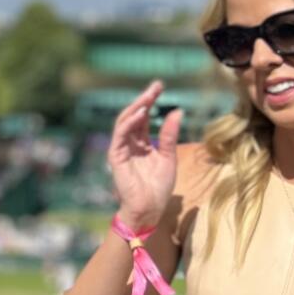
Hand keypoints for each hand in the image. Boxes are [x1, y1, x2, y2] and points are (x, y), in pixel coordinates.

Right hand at [110, 80, 181, 231]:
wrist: (149, 209)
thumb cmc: (158, 187)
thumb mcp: (168, 157)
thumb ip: (168, 135)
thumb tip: (177, 111)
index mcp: (141, 143)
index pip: (143, 117)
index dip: (150, 101)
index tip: (160, 87)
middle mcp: (129, 144)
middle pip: (133, 115)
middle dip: (144, 99)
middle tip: (156, 86)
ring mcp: (121, 149)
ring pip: (124, 121)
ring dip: (135, 107)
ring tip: (149, 96)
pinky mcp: (116, 157)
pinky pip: (120, 135)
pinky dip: (128, 122)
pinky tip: (139, 113)